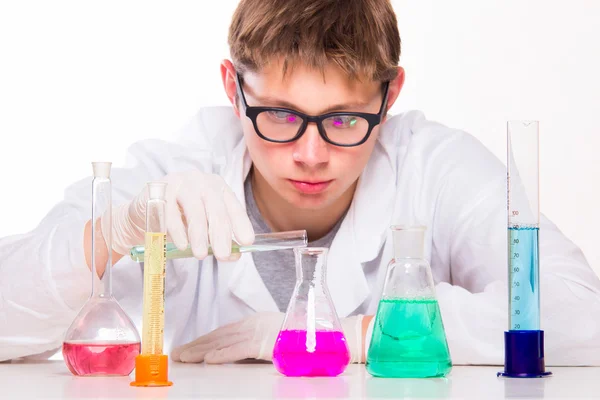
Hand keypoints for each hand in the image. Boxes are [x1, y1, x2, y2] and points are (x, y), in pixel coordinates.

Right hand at [105, 170, 254, 259]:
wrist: (145, 211)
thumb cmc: (180, 218)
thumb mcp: (202, 228)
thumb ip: (218, 239)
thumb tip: (235, 255)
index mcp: (217, 187)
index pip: (233, 205)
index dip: (241, 223)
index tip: (247, 242)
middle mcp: (200, 181)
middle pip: (215, 207)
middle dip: (220, 233)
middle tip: (223, 255)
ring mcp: (179, 182)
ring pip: (194, 209)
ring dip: (199, 234)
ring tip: (201, 254)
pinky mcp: (158, 189)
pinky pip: (170, 211)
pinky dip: (177, 230)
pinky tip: (182, 244)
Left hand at [171, 312, 367, 363]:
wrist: (328, 332)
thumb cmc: (306, 334)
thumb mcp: (279, 334)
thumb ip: (264, 339)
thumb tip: (250, 347)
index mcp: (257, 321)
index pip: (225, 331)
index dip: (205, 339)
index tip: (190, 346)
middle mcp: (254, 324)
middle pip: (219, 335)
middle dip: (197, 345)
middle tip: (178, 353)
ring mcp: (259, 332)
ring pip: (223, 342)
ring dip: (201, 350)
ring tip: (184, 358)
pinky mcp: (265, 342)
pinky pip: (239, 350)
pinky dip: (222, 354)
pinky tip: (208, 360)